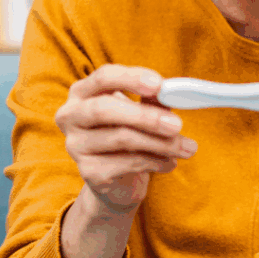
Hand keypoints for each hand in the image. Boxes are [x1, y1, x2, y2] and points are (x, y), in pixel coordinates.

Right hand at [55, 65, 196, 214]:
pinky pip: (126, 163)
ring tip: (188, 148)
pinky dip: (155, 162)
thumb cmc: (131, 134)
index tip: (160, 85)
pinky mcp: (88, 172)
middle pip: (104, 109)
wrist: (118, 180)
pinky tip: (170, 163)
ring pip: (120, 138)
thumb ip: (153, 100)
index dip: (131, 78)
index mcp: (83, 92)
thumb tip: (173, 92)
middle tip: (177, 125)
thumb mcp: (142, 112)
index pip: (103, 77)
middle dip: (145, 116)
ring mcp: (76, 145)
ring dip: (160, 143)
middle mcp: (70, 116)